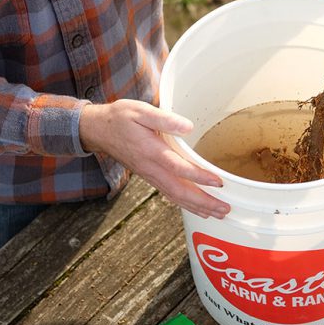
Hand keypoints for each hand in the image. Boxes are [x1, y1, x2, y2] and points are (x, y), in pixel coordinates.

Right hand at [79, 100, 229, 218]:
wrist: (98, 130)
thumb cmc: (119, 118)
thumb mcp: (140, 110)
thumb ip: (164, 119)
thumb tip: (187, 127)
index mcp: (151, 150)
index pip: (178, 167)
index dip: (199, 176)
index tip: (218, 182)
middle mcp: (151, 167)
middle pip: (179, 191)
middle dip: (204, 202)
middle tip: (225, 209)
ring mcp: (149, 174)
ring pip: (175, 196)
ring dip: (197, 207)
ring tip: (217, 214)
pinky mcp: (149, 176)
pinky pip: (168, 193)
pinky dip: (184, 203)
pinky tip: (195, 207)